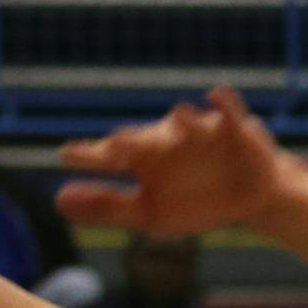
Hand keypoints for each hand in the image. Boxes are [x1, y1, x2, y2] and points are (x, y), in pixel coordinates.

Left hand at [56, 87, 292, 235]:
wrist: (250, 199)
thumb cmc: (196, 201)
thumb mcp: (148, 213)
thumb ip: (105, 207)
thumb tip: (57, 199)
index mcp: (144, 160)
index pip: (111, 156)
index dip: (90, 155)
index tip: (67, 155)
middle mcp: (167, 141)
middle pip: (148, 139)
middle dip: (134, 141)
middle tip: (116, 144)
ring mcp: (200, 134)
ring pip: (187, 123)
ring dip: (183, 121)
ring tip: (177, 115)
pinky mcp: (235, 130)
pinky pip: (229, 111)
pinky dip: (223, 102)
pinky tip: (213, 94)